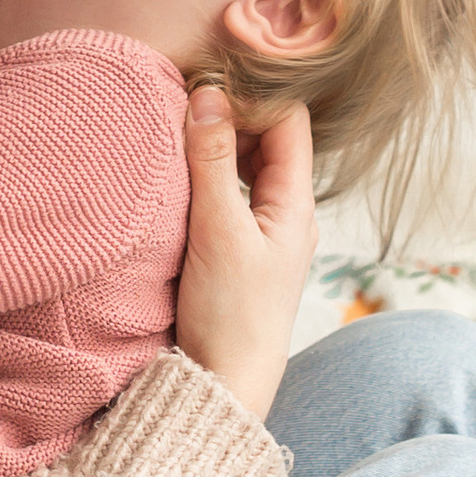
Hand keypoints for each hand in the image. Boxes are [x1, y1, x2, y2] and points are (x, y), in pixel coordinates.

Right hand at [173, 87, 313, 424]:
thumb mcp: (218, 231)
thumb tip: (210, 94)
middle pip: (269, 138)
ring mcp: (264, 231)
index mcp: (297, 203)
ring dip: (217, 145)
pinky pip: (230, 193)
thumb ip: (214, 161)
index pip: (289, 120)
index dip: (253, 95)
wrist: (223, 387)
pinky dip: (208, 174)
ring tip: (178, 136)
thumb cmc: (229, 316)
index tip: (206, 89)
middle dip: (231, 114)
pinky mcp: (239, 249)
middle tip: (184, 106)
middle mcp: (288, 212)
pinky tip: (181, 177)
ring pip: (247, 165)